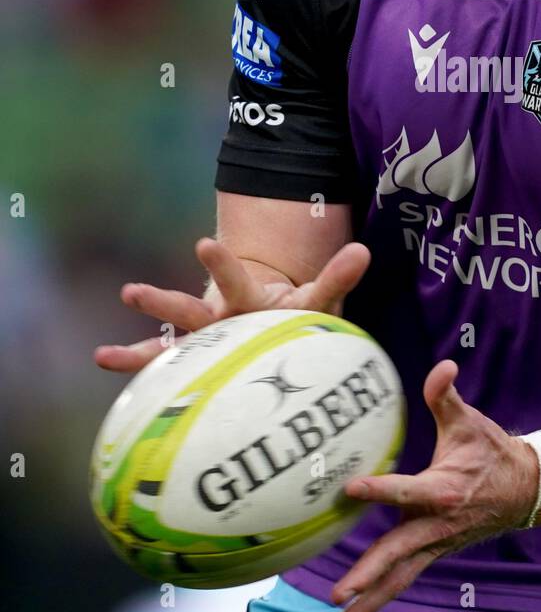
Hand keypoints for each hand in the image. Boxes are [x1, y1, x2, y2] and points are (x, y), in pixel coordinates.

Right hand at [93, 237, 370, 373]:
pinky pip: (163, 367)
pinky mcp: (194, 361)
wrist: (271, 324)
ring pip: (168, 342)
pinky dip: (136, 368)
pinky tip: (106, 361)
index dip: (222, 264)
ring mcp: (203, 340)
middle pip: (191, 310)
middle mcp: (219, 318)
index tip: (202, 243)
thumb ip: (335, 277)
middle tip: (132, 292)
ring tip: (104, 356)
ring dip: (140, 348)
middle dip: (164, 302)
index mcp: (248, 299)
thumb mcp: (315, 298)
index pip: (236, 281)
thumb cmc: (292, 315)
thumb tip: (364, 250)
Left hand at [330, 359, 540, 611]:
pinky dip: (381, 597)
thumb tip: (444, 365)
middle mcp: (437, 525)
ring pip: (400, 578)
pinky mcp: (433, 553)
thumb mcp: (470, 421)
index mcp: (443, 490)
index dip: (380, 489)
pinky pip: (404, 579)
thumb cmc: (490, 451)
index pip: (406, 491)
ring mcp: (435, 544)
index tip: (351, 488)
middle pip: (398, 554)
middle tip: (339, 593)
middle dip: (368, 575)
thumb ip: (446, 395)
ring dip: (369, 602)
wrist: (525, 489)